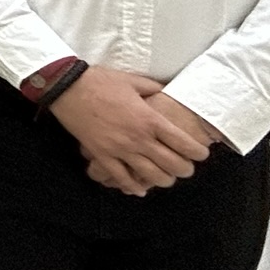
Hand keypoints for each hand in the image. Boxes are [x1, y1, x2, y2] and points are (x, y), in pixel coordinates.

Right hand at [50, 66, 210, 195]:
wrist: (68, 88)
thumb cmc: (101, 81)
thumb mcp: (133, 80)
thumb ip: (154, 89)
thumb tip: (166, 91)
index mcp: (149, 119)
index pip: (184, 143)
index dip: (198, 153)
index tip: (201, 154)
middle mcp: (138, 138)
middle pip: (172, 164)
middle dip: (185, 169)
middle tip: (186, 168)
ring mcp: (120, 149)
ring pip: (151, 175)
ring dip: (163, 180)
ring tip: (167, 178)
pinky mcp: (102, 154)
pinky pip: (121, 177)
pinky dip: (133, 186)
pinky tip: (140, 189)